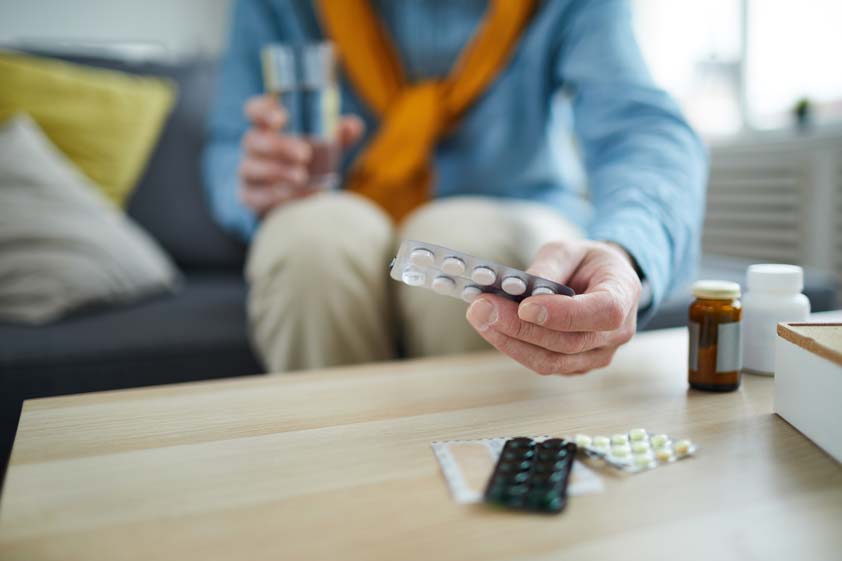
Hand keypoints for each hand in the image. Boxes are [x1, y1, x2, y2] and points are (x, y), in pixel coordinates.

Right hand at [239, 94, 364, 216]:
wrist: (296, 198)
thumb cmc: (309, 162)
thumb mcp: (325, 146)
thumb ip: (338, 135)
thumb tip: (354, 126)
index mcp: (268, 127)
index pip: (254, 110)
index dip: (262, 111)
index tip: (281, 119)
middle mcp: (253, 147)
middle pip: (252, 139)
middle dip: (279, 146)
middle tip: (305, 154)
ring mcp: (248, 172)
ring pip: (250, 168)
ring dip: (277, 171)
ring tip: (301, 176)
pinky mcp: (250, 197)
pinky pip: (256, 196)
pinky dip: (278, 196)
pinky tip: (299, 194)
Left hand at [466, 240, 641, 374]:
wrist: (605, 282)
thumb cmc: (587, 263)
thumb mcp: (570, 250)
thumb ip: (548, 267)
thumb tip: (518, 289)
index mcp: (624, 295)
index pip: (601, 313)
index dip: (562, 314)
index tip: (524, 307)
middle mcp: (617, 333)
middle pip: (567, 342)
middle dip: (519, 327)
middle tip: (481, 308)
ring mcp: (598, 356)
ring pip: (551, 361)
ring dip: (509, 341)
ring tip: (478, 317)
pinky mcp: (576, 366)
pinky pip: (544, 364)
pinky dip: (514, 347)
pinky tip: (491, 327)